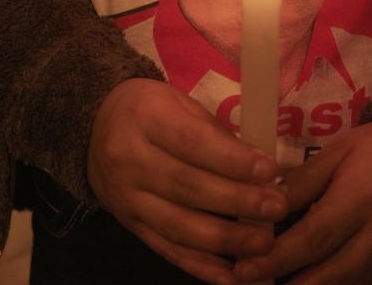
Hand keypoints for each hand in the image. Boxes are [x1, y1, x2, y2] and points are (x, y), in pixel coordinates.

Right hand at [87, 78, 288, 284]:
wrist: (95, 126)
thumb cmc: (152, 110)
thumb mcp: (181, 104)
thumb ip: (216, 135)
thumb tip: (262, 170)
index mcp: (146, 118)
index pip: (192, 142)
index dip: (232, 160)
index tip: (269, 170)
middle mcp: (130, 160)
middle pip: (187, 186)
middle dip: (237, 201)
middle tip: (276, 209)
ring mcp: (127, 198)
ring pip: (178, 225)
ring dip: (225, 240)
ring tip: (263, 243)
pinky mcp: (129, 225)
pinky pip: (167, 249)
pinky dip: (201, 266)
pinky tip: (231, 275)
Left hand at [233, 122, 371, 283]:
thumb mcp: (337, 152)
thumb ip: (300, 183)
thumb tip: (262, 210)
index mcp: (362, 198)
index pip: (313, 238)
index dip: (276, 258)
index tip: (243, 268)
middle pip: (326, 273)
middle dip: (284, 283)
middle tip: (246, 281)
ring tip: (269, 283)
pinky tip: (302, 280)